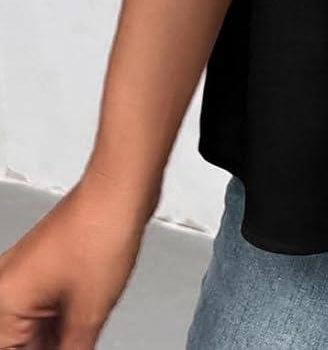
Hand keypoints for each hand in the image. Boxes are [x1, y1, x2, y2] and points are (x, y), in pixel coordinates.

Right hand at [0, 168, 153, 348]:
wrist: (119, 190)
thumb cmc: (100, 231)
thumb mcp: (87, 315)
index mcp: (3, 302)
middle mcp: (6, 288)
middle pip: (17, 342)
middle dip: (44, 349)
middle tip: (75, 348)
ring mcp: (25, 276)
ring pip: (29, 330)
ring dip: (50, 342)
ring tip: (79, 343)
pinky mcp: (45, 268)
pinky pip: (42, 311)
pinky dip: (57, 329)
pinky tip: (78, 338)